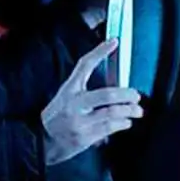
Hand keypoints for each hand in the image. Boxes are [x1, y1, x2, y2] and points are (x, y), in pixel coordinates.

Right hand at [41, 38, 142, 165]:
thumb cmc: (59, 112)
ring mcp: (80, 122)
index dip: (100, 51)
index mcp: (70, 89)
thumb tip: (108, 66)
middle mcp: (74, 104)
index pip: (85, 64)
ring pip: (112, 113)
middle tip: (136, 96)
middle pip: (107, 95)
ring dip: (129, 111)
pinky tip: (126, 122)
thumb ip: (84, 81)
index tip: (114, 41)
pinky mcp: (84, 138)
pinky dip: (122, 124)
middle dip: (127, 95)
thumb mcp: (67, 92)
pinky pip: (109, 128)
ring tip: (137, 111)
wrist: (43, 139)